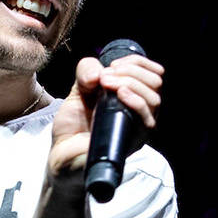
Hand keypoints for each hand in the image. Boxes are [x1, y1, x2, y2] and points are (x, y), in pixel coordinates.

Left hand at [49, 53, 164, 177]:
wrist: (62, 155)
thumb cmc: (72, 126)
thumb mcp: (77, 90)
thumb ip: (86, 73)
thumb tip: (100, 70)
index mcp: (132, 96)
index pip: (153, 73)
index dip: (136, 62)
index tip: (112, 64)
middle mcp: (140, 112)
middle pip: (156, 82)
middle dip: (130, 71)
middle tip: (104, 77)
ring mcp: (139, 128)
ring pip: (154, 99)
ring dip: (129, 83)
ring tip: (105, 84)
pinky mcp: (133, 143)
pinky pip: (146, 120)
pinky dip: (135, 101)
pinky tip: (119, 94)